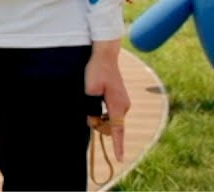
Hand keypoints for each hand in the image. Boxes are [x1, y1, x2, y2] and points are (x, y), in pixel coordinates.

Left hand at [85, 39, 129, 160]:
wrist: (105, 55)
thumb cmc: (96, 70)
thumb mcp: (90, 90)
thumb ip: (91, 108)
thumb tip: (92, 120)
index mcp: (118, 105)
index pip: (118, 130)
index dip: (118, 146)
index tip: (120, 159)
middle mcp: (124, 106)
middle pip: (111, 126)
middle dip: (99, 123)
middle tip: (89, 105)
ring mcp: (123, 102)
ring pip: (110, 118)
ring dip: (100, 115)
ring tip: (92, 95)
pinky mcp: (120, 98)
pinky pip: (111, 112)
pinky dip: (103, 110)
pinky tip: (97, 95)